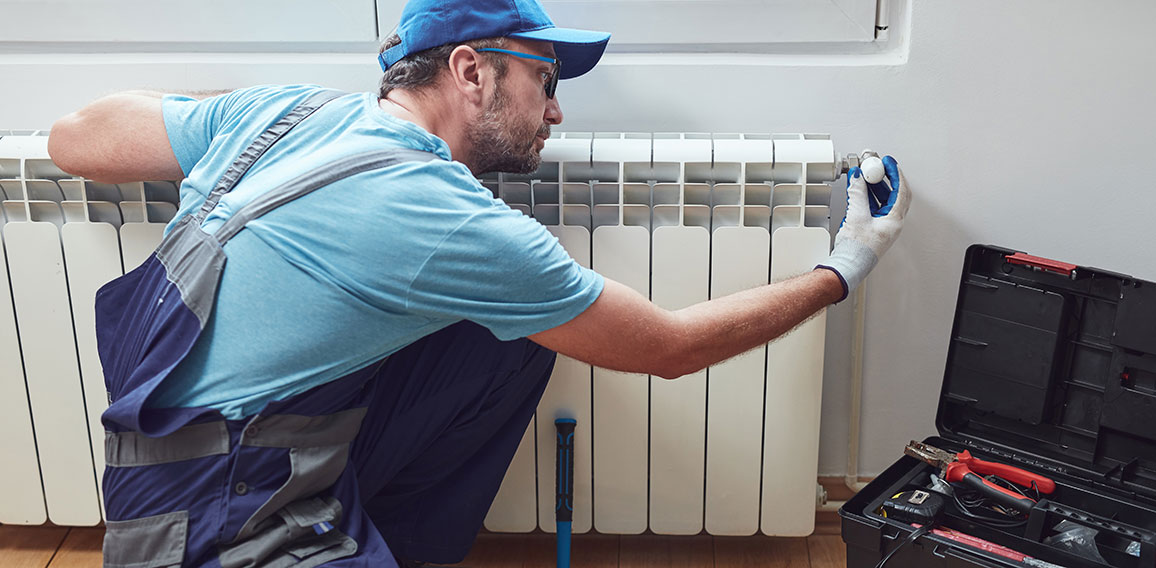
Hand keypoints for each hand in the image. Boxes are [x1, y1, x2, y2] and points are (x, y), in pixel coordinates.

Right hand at [816, 152, 910, 300]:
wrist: (847, 267)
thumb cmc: (856, 251)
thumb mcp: (857, 216)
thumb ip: (858, 194)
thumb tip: (858, 178)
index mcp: (894, 221)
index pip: (901, 191)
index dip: (895, 174)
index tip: (888, 162)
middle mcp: (891, 223)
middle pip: (893, 194)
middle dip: (885, 178)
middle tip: (876, 166)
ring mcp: (882, 226)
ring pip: (882, 200)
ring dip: (874, 187)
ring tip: (864, 176)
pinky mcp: (872, 229)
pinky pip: (873, 207)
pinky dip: (867, 196)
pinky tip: (858, 191)